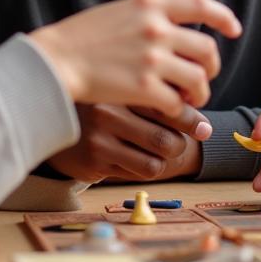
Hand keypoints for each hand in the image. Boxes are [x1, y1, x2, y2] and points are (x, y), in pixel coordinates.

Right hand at [29, 0, 240, 116]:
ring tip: (190, 99)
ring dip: (200, 93)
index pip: (201, 5)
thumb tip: (174, 24)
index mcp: (149, 5)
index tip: (234, 29)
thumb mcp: (118, 11)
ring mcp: (152, 60)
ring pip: (198, 79)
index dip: (223, 17)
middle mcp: (156, 29)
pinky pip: (176, 103)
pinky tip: (170, 110)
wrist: (54, 61)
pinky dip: (178, 109)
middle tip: (204, 77)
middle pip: (207, 49)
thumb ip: (148, 15)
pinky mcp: (144, 89)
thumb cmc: (81, 37)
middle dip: (212, 67)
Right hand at [47, 103, 209, 181]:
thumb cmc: (104, 104)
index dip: (192, 120)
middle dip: (180, 145)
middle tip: (178, 142)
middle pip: (166, 140)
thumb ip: (160, 99)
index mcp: (121, 87)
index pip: (169, 106)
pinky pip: (138, 174)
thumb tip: (205, 127)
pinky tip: (138, 159)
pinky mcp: (94, 162)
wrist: (55, 117)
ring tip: (160, 152)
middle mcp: (109, 112)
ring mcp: (100, 139)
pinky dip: (147, 169)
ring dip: (165, 161)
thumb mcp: (126, 91)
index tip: (204, 129)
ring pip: (155, 162)